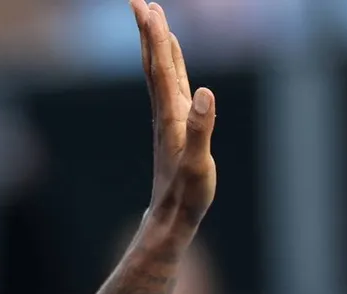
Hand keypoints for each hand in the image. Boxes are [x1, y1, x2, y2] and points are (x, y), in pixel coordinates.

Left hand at [132, 0, 216, 227]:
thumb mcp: (198, 164)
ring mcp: (169, 118)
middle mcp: (166, 111)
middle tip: (140, 2)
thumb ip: (202, 128)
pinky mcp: (174, 126)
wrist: (171, 218)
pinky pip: (170, 85)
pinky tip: (172, 58)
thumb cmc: (187, 194)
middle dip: (149, 31)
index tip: (148, 8)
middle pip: (154, 63)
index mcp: (172, 115)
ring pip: (160, 72)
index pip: (162, 68)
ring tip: (154, 18)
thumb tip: (205, 93)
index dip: (156, 37)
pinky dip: (169, 64)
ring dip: (156, 44)